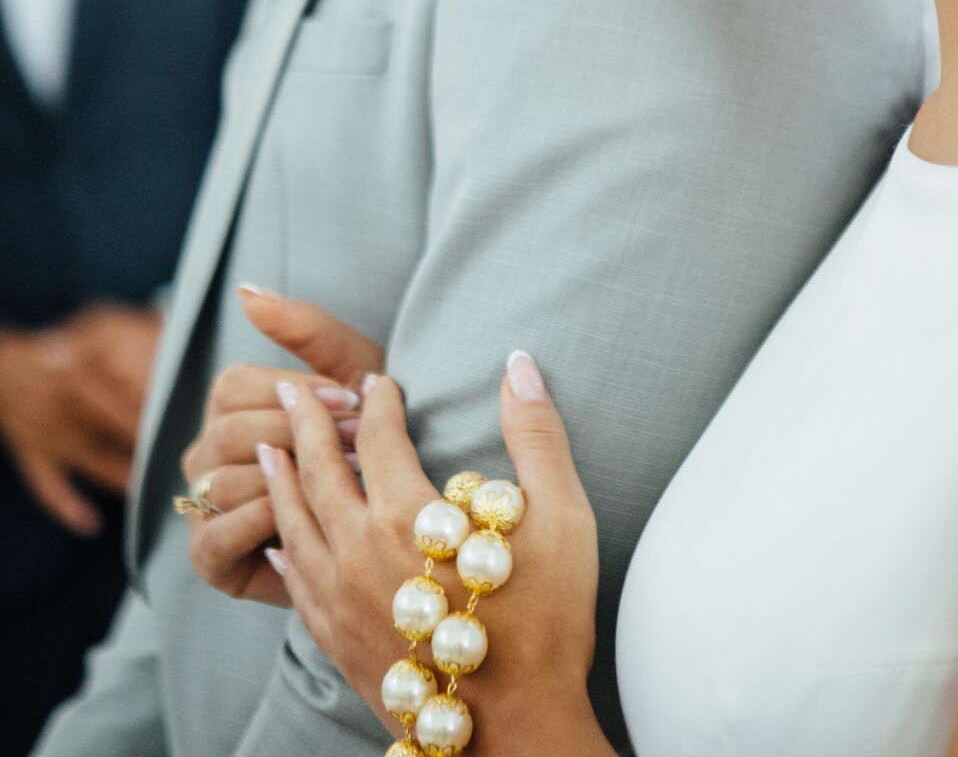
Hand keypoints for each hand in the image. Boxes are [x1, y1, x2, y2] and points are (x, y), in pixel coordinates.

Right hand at [0, 302, 161, 535]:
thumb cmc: (61, 351)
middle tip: (178, 454)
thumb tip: (173, 325)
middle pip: (114, 423)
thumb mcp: (91, 329)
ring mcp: (47, 431)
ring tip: (151, 488)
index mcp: (82, 365)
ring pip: (91, 458)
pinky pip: (48, 485)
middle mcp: (65, 399)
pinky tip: (92, 523)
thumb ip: (133, 328)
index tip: (186, 413)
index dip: (157, 403)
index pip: (127, 387)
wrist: (2, 372)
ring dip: (120, 475)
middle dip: (146, 440)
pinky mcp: (32, 456)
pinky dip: (68, 506)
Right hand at [182, 287, 381, 604]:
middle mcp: (205, 451)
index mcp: (230, 404)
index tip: (352, 400)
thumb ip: (304, 327)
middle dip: (301, 439)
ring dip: (292, 483)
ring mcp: (201, 504)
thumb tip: (245, 288)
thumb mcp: (351, 370)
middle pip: (230, 432)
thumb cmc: (368, 433)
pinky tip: (310, 519)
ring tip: (346, 484)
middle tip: (356, 448)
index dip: (296, 393)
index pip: (233, 385)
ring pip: (226, 482)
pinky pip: (218, 535)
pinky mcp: (208, 558)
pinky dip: (264, 524)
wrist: (387, 516)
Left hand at [260, 354, 607, 752]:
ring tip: (268, 451)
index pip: (378, 436)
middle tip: (293, 393)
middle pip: (319, 473)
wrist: (518, 734)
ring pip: (295, 526)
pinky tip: (279, 544)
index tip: (382, 380)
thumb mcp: (560, 516)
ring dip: (280, 481)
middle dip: (305, 426)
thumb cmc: (547, 624)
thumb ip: (536, 434)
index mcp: (409, 515)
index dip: (379, 401)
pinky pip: (296, 586)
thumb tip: (519, 365)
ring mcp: (342, 602)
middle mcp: (360, 552)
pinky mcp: (339, 644)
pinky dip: (283, 553)